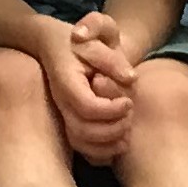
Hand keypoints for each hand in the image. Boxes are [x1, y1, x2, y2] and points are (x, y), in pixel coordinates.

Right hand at [36, 20, 130, 165]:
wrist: (57, 43)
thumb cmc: (82, 39)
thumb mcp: (98, 34)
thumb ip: (112, 56)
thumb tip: (130, 79)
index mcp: (67, 81)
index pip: (87, 107)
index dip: (111, 109)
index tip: (128, 100)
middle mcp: (62, 101)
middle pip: (83, 130)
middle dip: (113, 128)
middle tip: (129, 113)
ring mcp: (63, 114)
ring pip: (80, 143)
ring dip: (108, 144)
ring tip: (127, 131)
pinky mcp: (69, 122)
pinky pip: (81, 148)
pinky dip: (101, 152)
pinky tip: (118, 143)